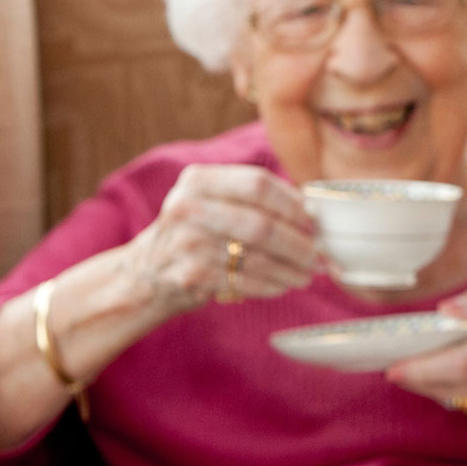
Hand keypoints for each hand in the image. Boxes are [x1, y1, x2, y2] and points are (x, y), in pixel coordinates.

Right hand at [123, 164, 319, 313]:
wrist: (147, 270)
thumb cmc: (196, 231)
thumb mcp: (211, 200)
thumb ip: (252, 197)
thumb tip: (313, 212)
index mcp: (198, 180)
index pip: (258, 184)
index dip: (293, 204)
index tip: (314, 220)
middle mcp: (188, 208)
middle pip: (261, 224)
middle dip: (298, 243)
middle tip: (319, 255)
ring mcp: (186, 244)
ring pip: (256, 258)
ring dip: (290, 269)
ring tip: (308, 274)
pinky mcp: (190, 276)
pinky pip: (244, 281)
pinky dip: (271, 285)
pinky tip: (284, 285)